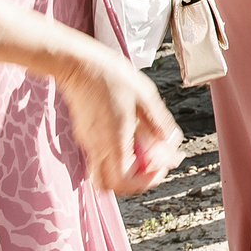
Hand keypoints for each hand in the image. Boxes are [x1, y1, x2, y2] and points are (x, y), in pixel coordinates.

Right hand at [52, 43, 180, 195]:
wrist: (79, 65)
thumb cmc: (112, 76)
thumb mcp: (146, 97)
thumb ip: (159, 124)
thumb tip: (170, 143)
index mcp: (114, 140)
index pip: (125, 181)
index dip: (147, 181)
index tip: (163, 166)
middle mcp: (97, 147)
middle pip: (112, 185)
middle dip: (135, 181)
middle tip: (153, 163)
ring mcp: (88, 143)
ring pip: (105, 173)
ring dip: (127, 169)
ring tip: (145, 148)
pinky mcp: (85, 136)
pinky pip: (101, 158)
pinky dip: (119, 156)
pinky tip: (132, 135)